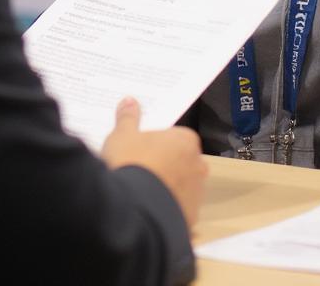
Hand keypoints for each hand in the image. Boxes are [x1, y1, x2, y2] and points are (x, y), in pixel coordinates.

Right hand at [101, 97, 206, 227]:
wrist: (134, 211)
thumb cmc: (131, 164)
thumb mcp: (122, 136)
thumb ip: (128, 118)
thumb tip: (129, 101)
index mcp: (186, 141)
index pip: (176, 136)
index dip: (158, 142)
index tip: (142, 148)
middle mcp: (197, 166)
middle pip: (182, 161)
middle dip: (166, 164)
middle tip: (140, 168)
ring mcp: (196, 194)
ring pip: (182, 187)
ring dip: (167, 188)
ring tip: (140, 191)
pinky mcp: (189, 218)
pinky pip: (178, 209)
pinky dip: (166, 209)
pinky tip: (147, 209)